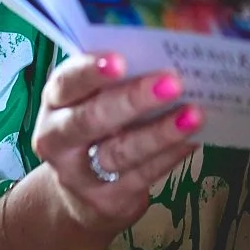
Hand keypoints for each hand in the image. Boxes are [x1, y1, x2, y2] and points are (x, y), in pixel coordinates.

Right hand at [31, 53, 203, 237]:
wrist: (81, 193)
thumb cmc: (95, 126)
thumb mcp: (91, 99)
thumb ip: (117, 77)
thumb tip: (168, 49)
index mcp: (55, 102)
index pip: (66, 83)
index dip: (90, 71)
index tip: (120, 60)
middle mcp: (59, 139)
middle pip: (93, 119)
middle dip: (133, 99)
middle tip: (172, 82)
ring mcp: (81, 175)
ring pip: (121, 152)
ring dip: (160, 133)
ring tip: (193, 114)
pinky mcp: (108, 200)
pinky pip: (143, 175)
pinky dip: (171, 154)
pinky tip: (192, 139)